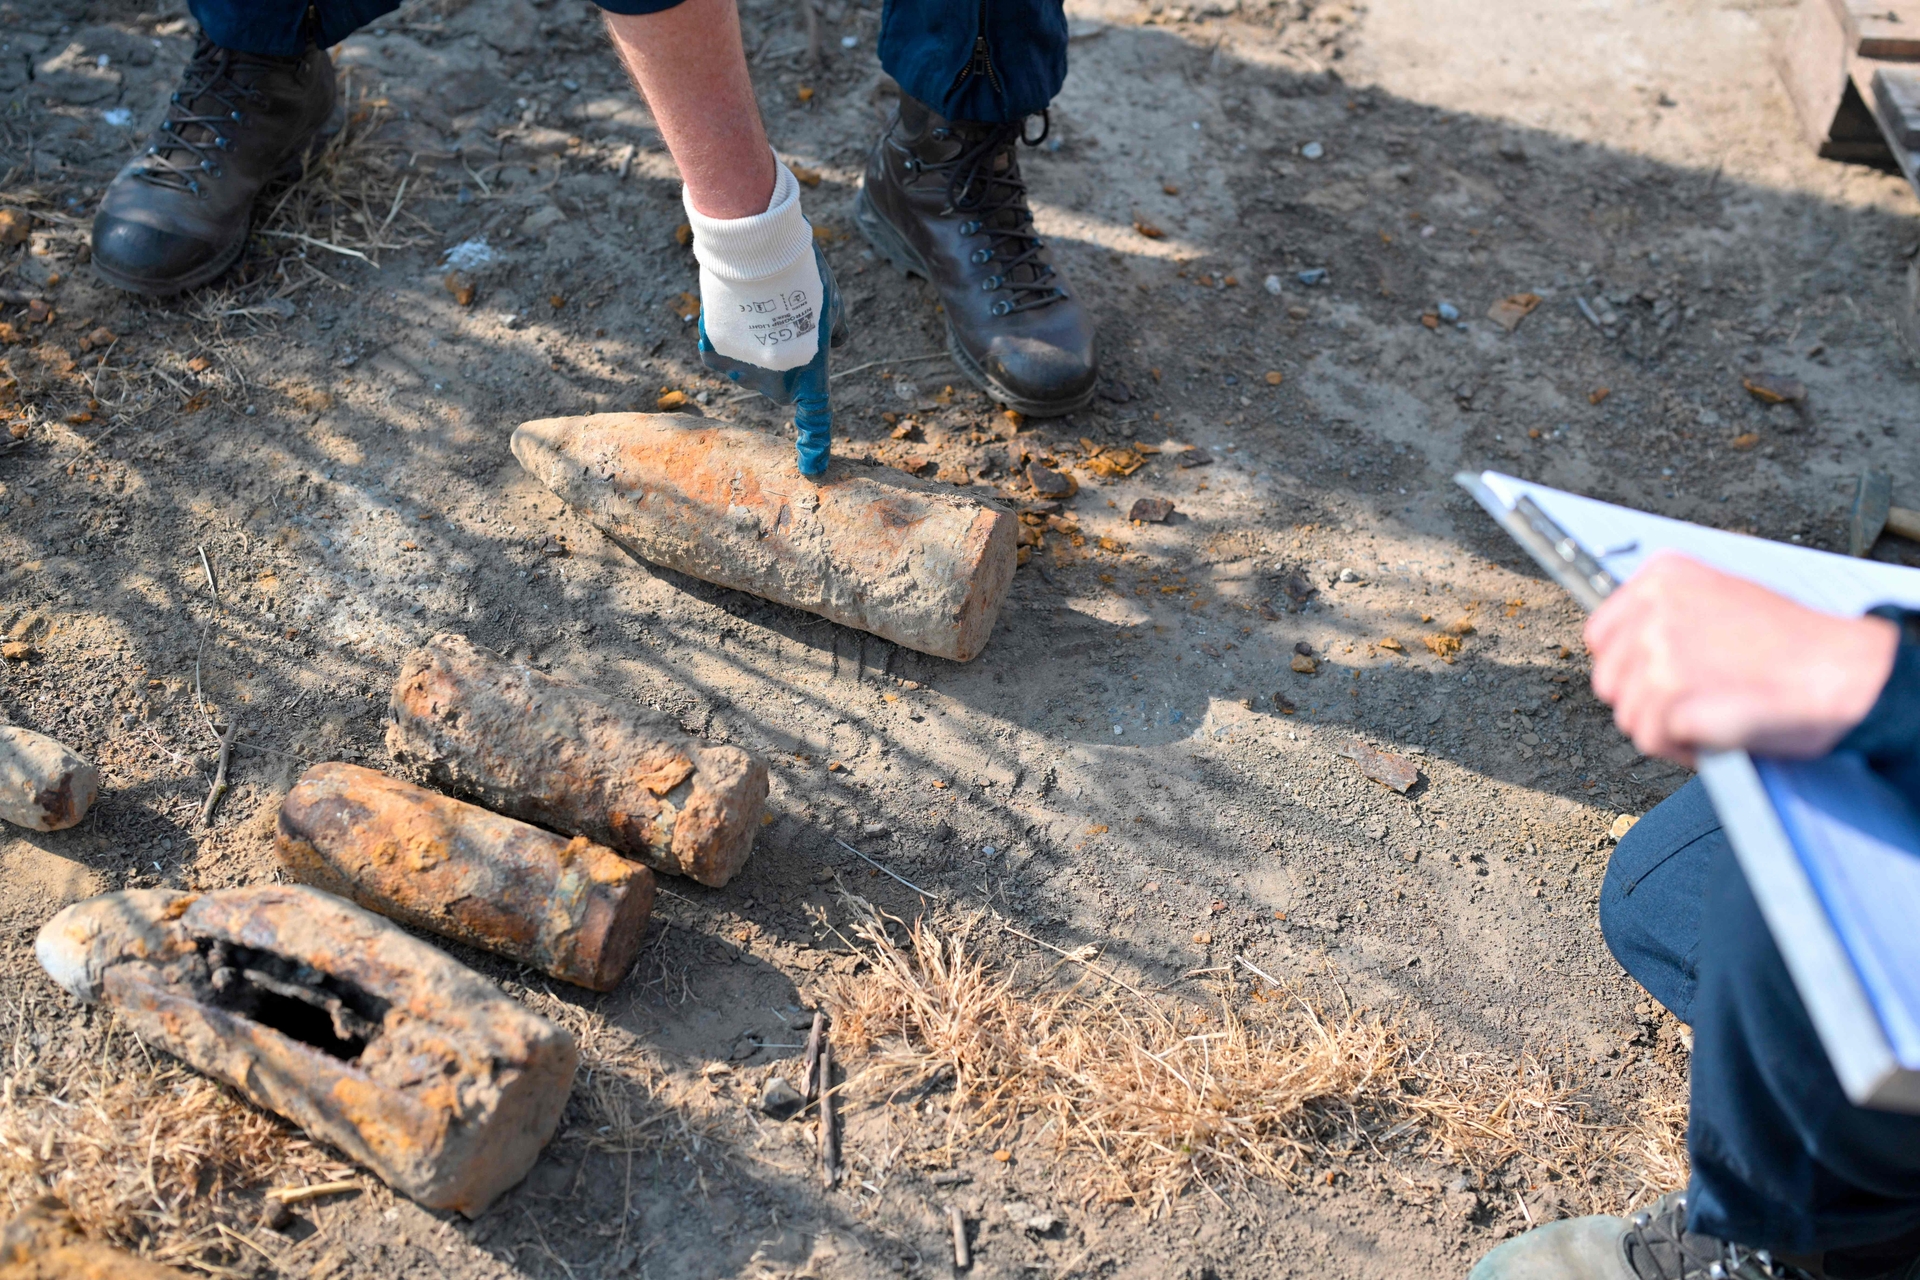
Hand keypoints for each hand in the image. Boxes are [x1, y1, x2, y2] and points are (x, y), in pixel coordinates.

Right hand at [688, 158, 844, 474]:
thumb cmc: (802, 271)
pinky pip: (725, 356)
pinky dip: (729, 340)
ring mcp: (743, 370)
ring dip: (756, 350)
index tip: (813, 470)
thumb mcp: (833, 302)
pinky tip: (735, 311)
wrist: (754, 247)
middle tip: (786, 324)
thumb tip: (833, 343)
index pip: (816, 418)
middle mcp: (777, 380)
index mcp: (811, 370)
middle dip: (786, 367)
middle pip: (782, 387)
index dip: (816, 446)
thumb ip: (835, 332)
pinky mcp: (714, 355)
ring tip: (759, 309)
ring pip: (752, 371)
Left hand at [1583, 552, 1898, 764]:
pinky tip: (1717, 733)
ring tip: (1714, 716)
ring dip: (1666, 729)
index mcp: (1663, 575)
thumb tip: (1630, 645)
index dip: (1627, 668)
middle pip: (1609, 680)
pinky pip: (1651, 738)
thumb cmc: (1796, 645)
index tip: (1657, 681)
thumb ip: (1670, 613)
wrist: (1844, 670)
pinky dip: (1682, 749)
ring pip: (1628, 715)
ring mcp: (1657, 647)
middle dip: (1646, 703)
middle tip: (1696, 704)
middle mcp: (1653, 606)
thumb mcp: (1725, 598)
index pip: (1600, 635)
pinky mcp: (1668, 689)